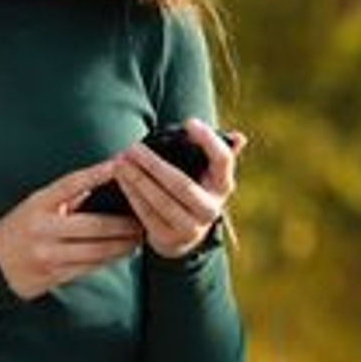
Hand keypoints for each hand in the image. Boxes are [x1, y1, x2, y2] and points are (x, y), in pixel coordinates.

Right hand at [0, 158, 146, 299]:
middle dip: (122, 226)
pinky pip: (88, 267)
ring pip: (96, 251)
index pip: (70, 184)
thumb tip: (102, 182)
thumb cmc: (22, 227)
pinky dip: (108, 260)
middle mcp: (42, 230)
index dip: (95, 174)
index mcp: (37, 205)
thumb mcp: (37, 205)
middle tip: (140, 222)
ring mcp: (47, 254)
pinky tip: (120, 254)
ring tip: (137, 240)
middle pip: (93, 227)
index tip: (117, 165)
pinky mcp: (53, 274)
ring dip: (121, 246)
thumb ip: (67, 197)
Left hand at [114, 118, 248, 258]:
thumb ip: (213, 152)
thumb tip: (240, 138)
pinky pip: (148, 215)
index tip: (189, 122)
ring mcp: (192, 228)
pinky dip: (133, 196)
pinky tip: (121, 181)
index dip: (209, 141)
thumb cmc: (191, 188)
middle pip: (182, 185)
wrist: (183, 233)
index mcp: (222, 186)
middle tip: (132, 148)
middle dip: (154, 165)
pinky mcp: (170, 239)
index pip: (223, 161)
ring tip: (120, 162)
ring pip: (162, 202)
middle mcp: (211, 209)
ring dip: (138, 180)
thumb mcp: (204, 173)